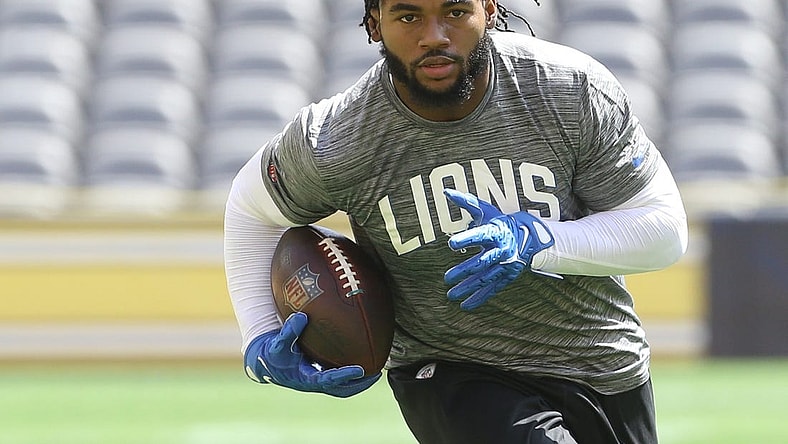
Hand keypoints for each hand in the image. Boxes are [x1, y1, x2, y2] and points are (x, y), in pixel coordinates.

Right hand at [244, 312, 380, 397]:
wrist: (264, 362)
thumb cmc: (272, 352)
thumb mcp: (278, 343)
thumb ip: (289, 331)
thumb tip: (301, 317)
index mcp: (306, 378)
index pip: (329, 380)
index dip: (345, 376)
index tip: (360, 370)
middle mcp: (314, 383)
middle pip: (341, 389)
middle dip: (360, 384)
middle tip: (377, 374)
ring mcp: (318, 381)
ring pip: (342, 387)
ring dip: (359, 381)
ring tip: (376, 370)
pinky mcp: (319, 376)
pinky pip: (339, 378)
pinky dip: (351, 373)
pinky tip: (362, 360)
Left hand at [443, 189, 556, 309]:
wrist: (529, 237)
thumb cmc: (501, 222)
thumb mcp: (486, 210)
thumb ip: (466, 202)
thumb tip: (446, 191)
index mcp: (494, 232)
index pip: (479, 235)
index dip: (466, 239)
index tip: (451, 243)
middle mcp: (501, 250)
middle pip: (481, 262)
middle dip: (464, 271)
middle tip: (447, 278)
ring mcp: (504, 266)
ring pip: (484, 279)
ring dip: (468, 288)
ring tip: (450, 294)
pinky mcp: (506, 277)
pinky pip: (492, 290)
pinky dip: (479, 299)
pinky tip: (465, 305)